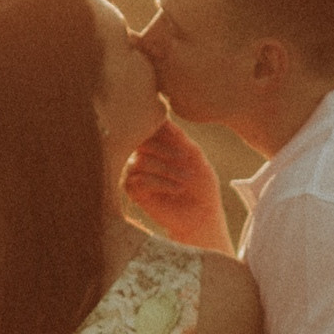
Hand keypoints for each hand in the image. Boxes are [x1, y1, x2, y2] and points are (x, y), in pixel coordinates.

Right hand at [124, 120, 233, 253]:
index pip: (150, 127)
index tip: (182, 142)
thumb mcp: (195, 156)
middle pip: (141, 140)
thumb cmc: (200, 183)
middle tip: (185, 158)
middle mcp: (141, 154)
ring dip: (167, 169)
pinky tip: (177, 189)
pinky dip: (160, 183)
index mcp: (157, 143)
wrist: (201, 215)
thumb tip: (164, 119)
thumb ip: (180, 138)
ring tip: (185, 180)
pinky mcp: (132, 191)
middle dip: (164, 148)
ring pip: (140, 161)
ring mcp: (134, 172)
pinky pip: (139, 180)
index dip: (164, 130)